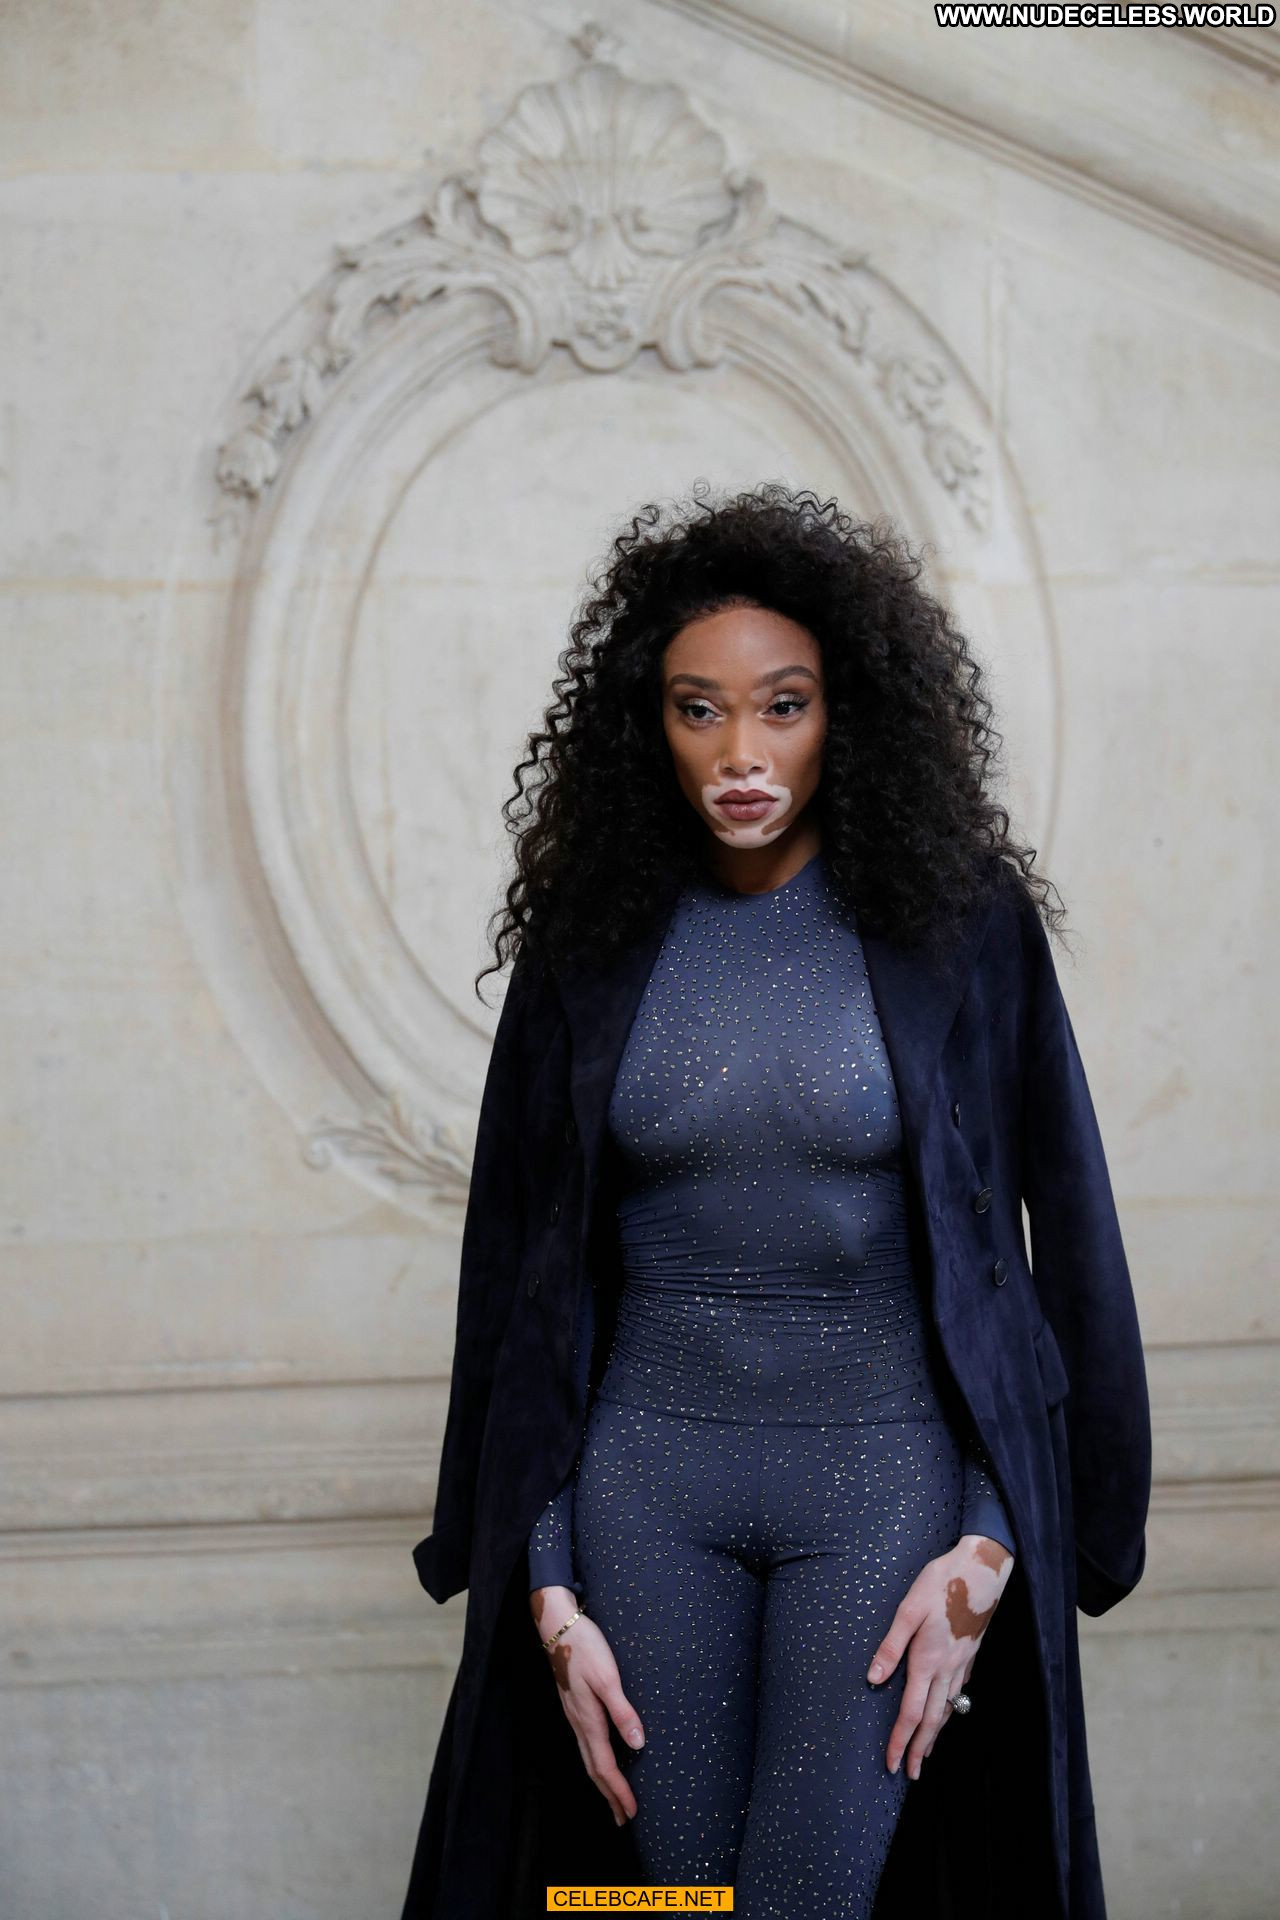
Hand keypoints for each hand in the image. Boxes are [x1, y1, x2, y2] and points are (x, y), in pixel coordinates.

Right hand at [530, 1585, 645, 1826]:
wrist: (558, 1626)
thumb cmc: (585, 1648)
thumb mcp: (608, 1677)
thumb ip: (623, 1711)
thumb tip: (638, 1744)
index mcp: (588, 1721)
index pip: (606, 1767)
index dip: (619, 1792)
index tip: (632, 1813)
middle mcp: (579, 1724)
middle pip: (595, 1770)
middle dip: (609, 1796)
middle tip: (623, 1818)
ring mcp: (574, 1716)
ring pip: (588, 1758)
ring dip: (602, 1782)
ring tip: (613, 1798)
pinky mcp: (574, 1706)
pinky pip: (586, 1744)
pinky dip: (596, 1762)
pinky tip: (602, 1758)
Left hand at [866, 1534, 1013, 1780]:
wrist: (982, 1568)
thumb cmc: (941, 1583)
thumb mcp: (908, 1609)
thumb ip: (891, 1646)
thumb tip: (873, 1680)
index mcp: (928, 1660)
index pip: (911, 1712)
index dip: (900, 1741)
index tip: (892, 1764)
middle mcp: (947, 1668)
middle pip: (932, 1719)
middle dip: (919, 1748)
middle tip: (910, 1773)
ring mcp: (962, 1662)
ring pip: (948, 1707)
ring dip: (935, 1733)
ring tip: (927, 1751)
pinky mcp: (971, 1652)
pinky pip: (959, 1689)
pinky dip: (951, 1707)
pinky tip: (949, 1708)